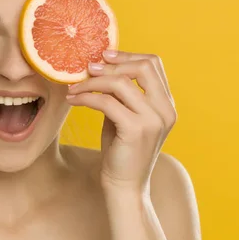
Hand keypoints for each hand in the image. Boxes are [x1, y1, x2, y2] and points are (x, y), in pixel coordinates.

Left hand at [65, 50, 176, 192]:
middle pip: (143, 66)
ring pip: (120, 82)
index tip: (103, 55)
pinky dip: (86, 97)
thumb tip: (99, 65)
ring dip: (91, 81)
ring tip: (73, 86)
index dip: (127, 54)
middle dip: (112, 63)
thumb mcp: (124, 114)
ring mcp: (153, 119)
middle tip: (88, 68)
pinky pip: (106, 101)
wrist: (124, 185)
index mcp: (166, 103)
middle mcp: (165, 109)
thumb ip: (121, 93)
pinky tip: (72, 99)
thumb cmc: (121, 149)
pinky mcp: (136, 129)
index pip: (153, 64)